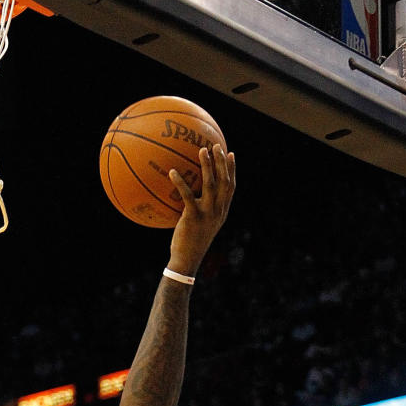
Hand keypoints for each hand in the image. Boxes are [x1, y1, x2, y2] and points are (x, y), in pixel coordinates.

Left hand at [168, 144, 235, 274]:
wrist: (187, 260)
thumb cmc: (190, 243)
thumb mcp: (201, 226)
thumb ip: (202, 209)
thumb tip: (191, 195)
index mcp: (222, 212)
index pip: (231, 187)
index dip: (232, 170)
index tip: (231, 153)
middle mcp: (218, 211)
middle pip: (224, 181)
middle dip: (222, 161)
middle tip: (216, 145)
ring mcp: (207, 214)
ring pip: (210, 184)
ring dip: (207, 165)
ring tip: (202, 150)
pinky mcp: (193, 217)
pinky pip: (187, 195)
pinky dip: (180, 182)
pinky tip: (172, 172)